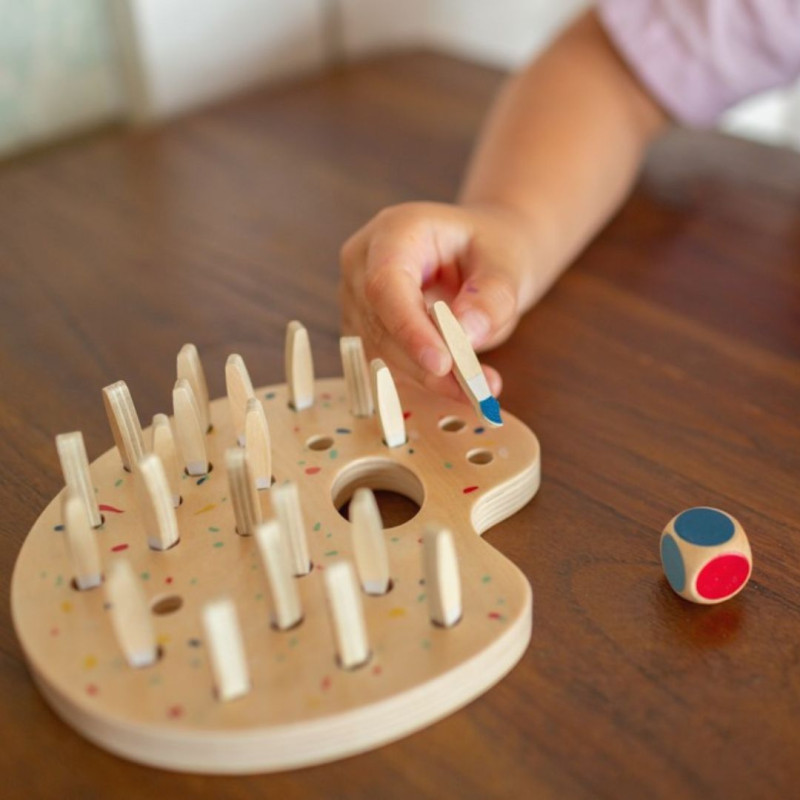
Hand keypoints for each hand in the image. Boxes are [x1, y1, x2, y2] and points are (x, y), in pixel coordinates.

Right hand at [339, 201, 536, 398]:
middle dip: (424, 364)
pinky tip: (458, 388)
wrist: (480, 255)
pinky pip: (384, 366)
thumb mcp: (506, 264)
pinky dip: (422, 382)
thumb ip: (491, 298)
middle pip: (379, 325)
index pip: (385, 284)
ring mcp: (357, 299)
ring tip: (478, 389)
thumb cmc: (490, 250)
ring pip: (379, 354)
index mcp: (394, 232)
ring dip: (426, 379)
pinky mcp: (363, 331)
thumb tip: (466, 335)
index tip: (442, 364)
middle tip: (475, 388)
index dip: (409, 328)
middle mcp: (363, 264)